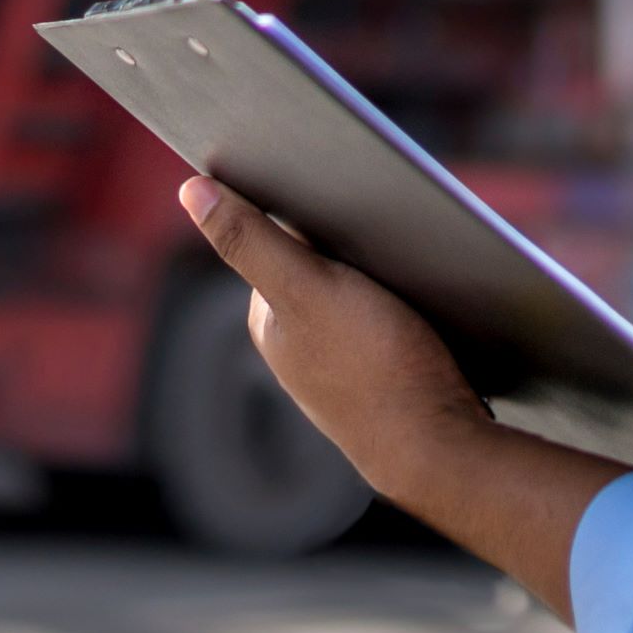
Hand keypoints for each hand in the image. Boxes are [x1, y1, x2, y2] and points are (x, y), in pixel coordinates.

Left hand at [178, 176, 483, 487]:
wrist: (442, 451)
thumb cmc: (377, 369)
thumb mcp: (309, 291)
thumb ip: (251, 242)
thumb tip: (190, 190)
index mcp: (270, 321)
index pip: (281, 238)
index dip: (312, 207)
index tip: (343, 181)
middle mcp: (297, 348)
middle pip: (322, 264)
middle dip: (353, 239)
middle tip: (392, 219)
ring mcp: (342, 370)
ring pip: (362, 295)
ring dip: (387, 270)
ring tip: (417, 258)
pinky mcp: (385, 384)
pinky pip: (391, 326)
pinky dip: (409, 306)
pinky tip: (433, 304)